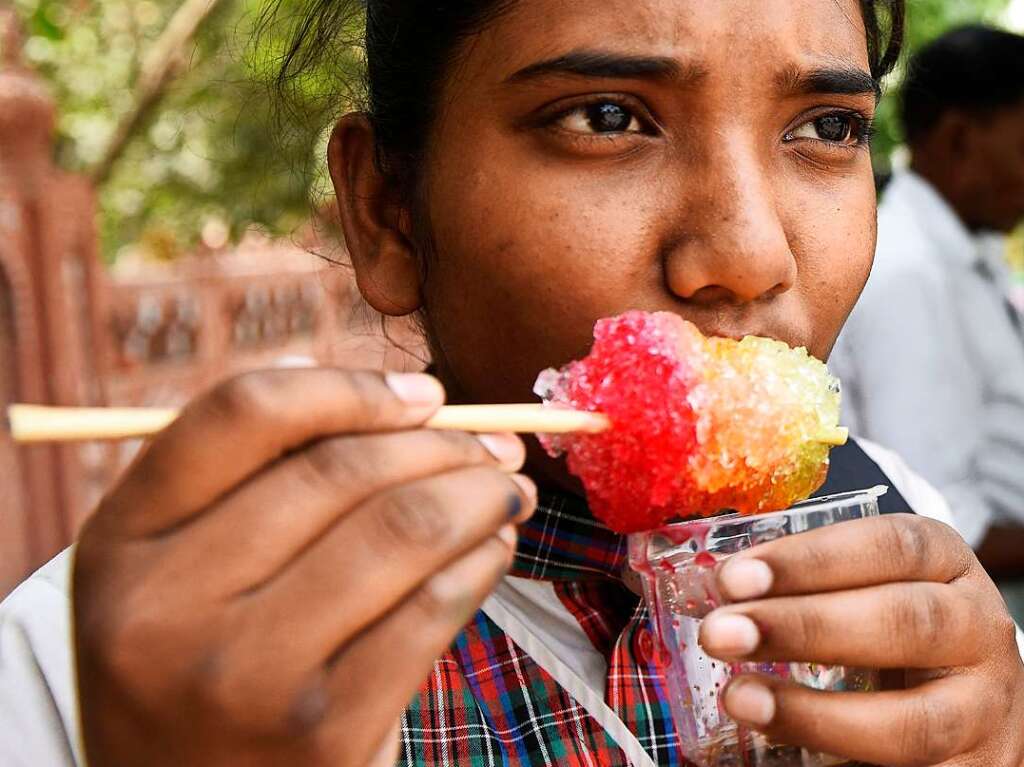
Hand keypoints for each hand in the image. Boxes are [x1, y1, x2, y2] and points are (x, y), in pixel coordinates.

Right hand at [73, 369, 535, 765]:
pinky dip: (481, 561)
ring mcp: (246, 676)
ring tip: (505, 491)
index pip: (244, 414)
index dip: (352, 389)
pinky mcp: (324, 731)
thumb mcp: (181, 570)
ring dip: (479, 495)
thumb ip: (263, 481)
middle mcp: (167, 607)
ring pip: (403, 530)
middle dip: (447, 445)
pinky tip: (491, 550)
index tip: (425, 396)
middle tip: (496, 447)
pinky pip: (433, 609)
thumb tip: (418, 406)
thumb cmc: (201, 662)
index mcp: (122, 539)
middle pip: (341, 471)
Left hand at [698, 514, 1023, 765]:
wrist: (965, 702)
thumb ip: (800, 586)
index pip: (888, 545)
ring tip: (740, 699)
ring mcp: (984, 708)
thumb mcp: (862, 587)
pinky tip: (783, 746)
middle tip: (719, 633)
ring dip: (814, 714)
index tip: (733, 577)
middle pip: (901, 622)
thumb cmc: (892, 629)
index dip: (808, 560)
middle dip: (801, 627)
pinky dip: (841, 760)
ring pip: (912, 720)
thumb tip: (706, 592)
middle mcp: (976, 629)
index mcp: (943, 564)